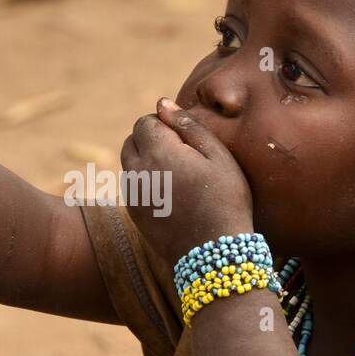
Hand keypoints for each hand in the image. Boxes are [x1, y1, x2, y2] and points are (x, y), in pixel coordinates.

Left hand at [119, 98, 253, 262]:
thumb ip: (187, 124)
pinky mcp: (134, 213)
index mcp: (157, 152)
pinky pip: (132, 186)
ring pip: (129, 164)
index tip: (186, 139)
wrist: (215, 252)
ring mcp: (133, 195)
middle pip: (131, 141)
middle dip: (151, 139)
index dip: (165, 124)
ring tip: (179, 175)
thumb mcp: (217, 155)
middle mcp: (137, 171)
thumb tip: (162, 103)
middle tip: (182, 154)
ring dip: (146, 161)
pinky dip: (146, 182)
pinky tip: (172, 194)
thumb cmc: (224, 199)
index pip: (145, 121)